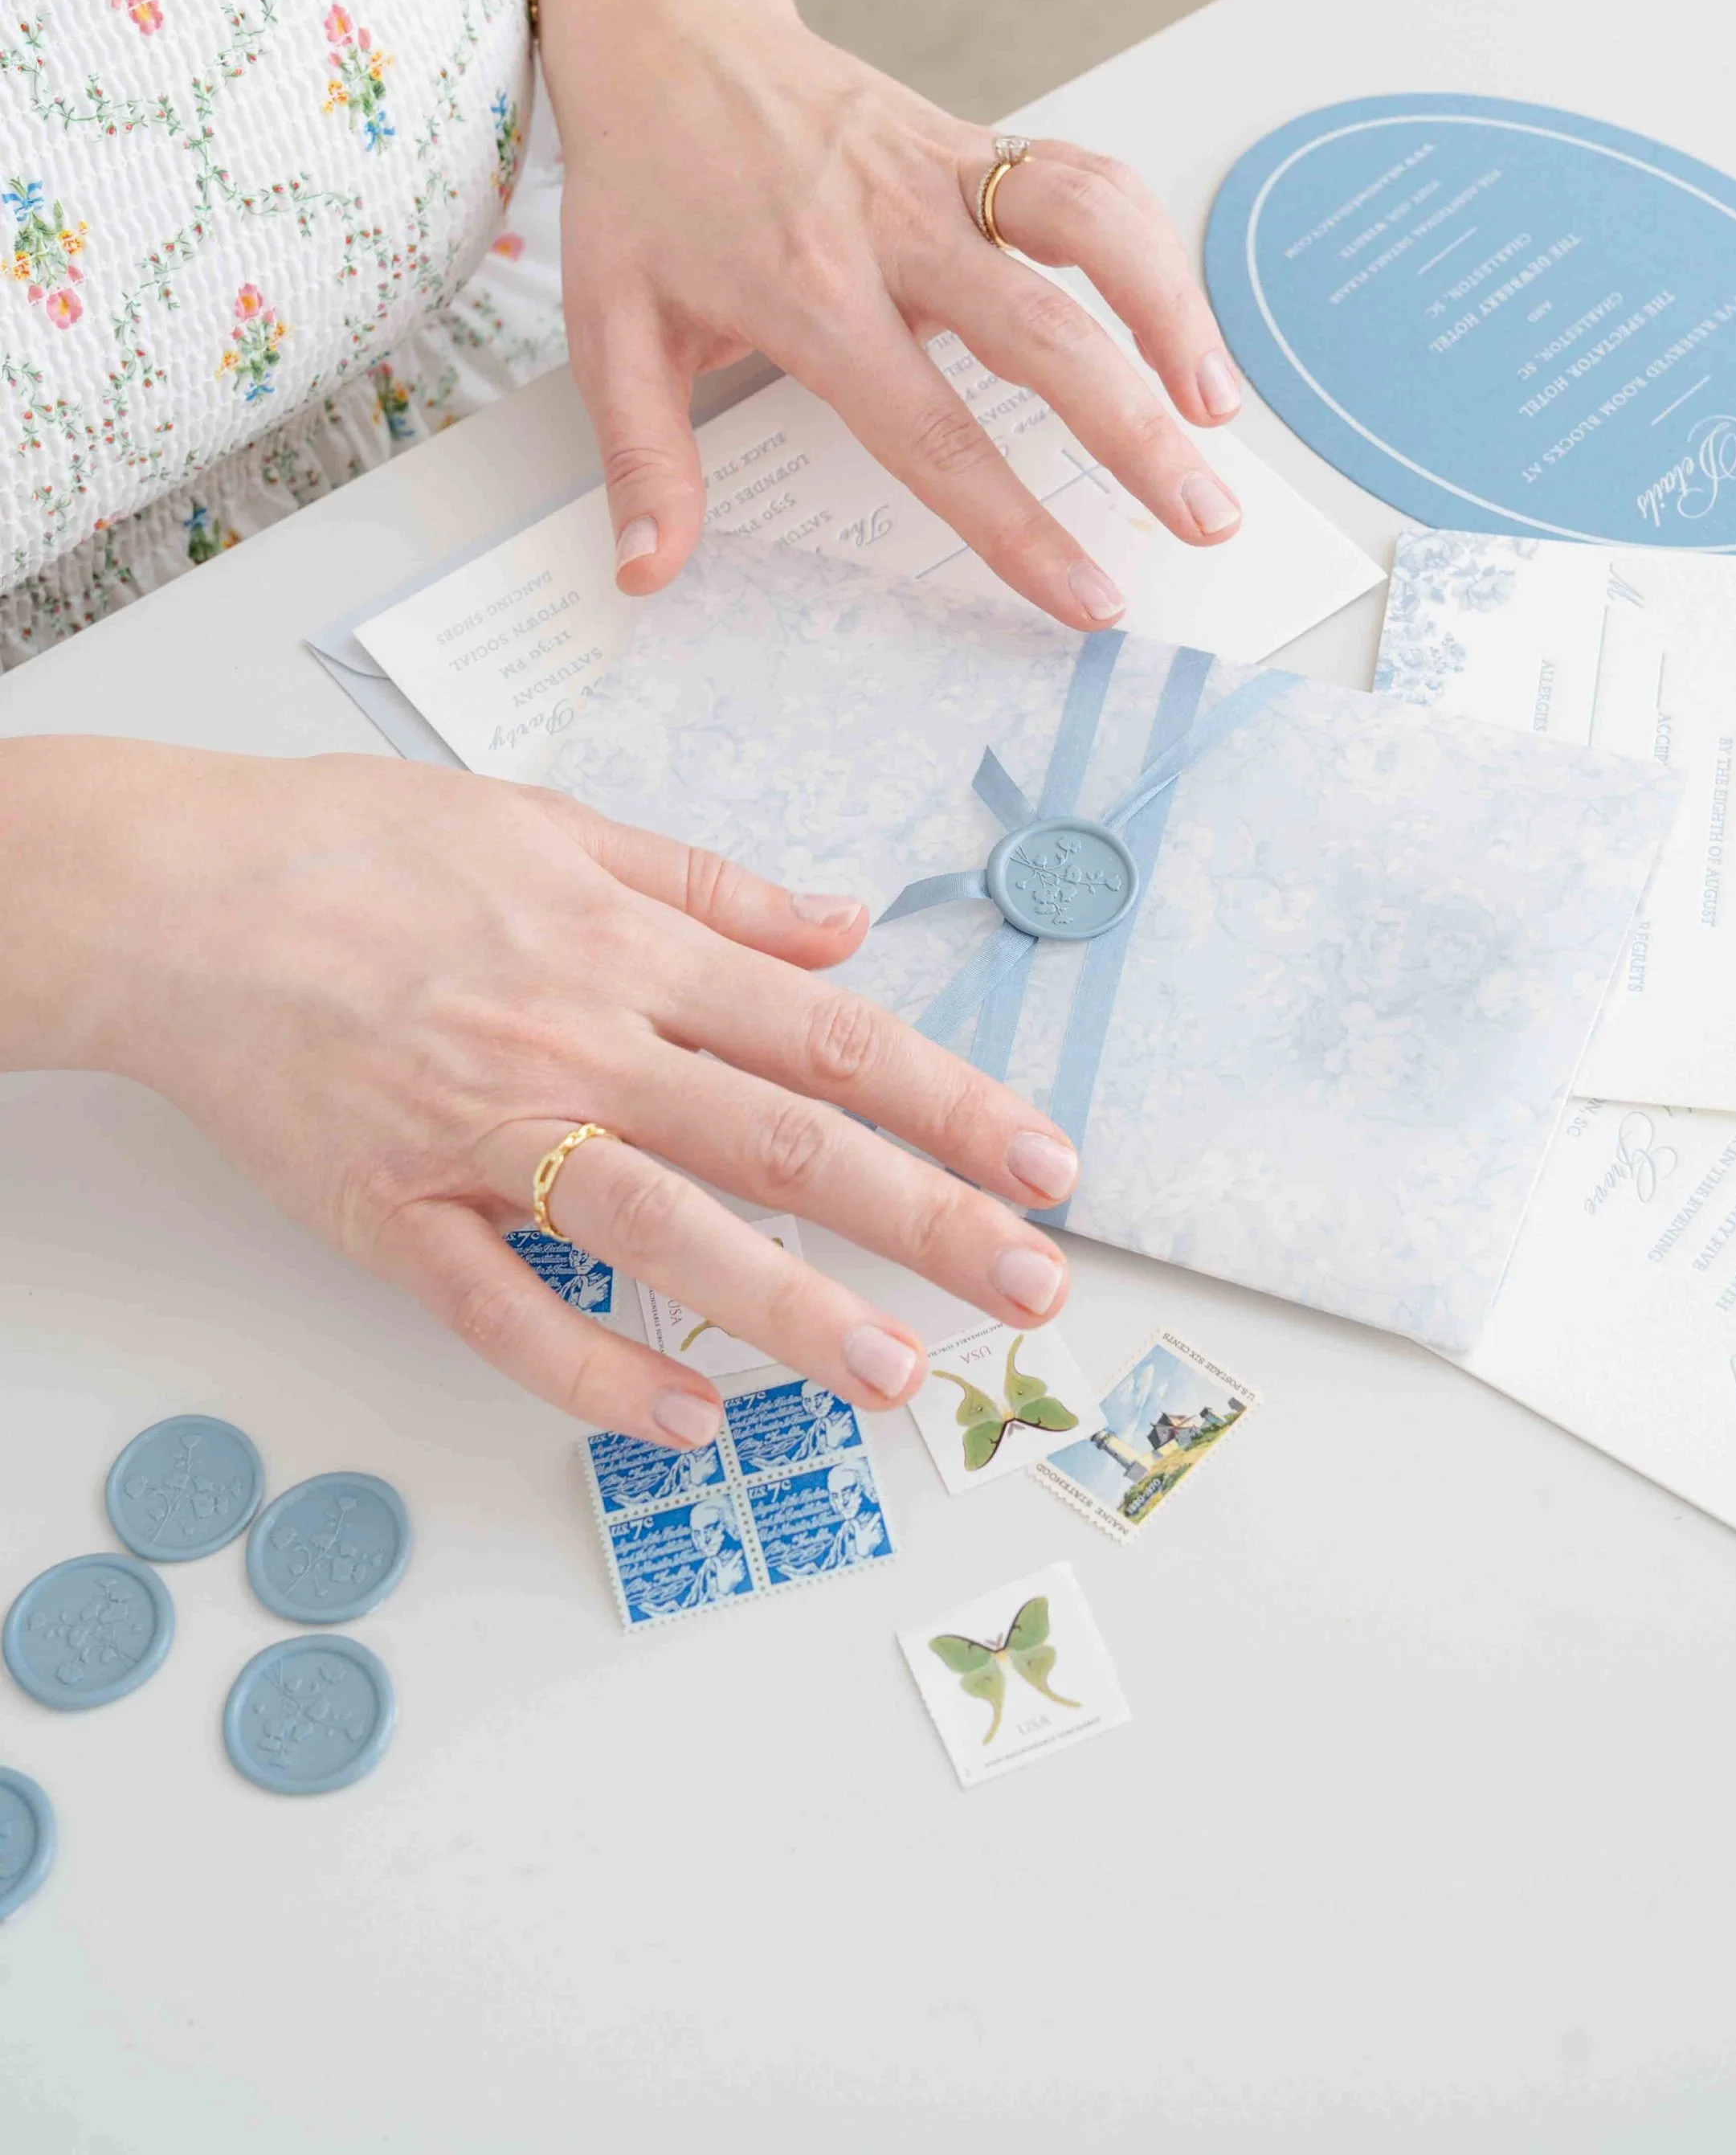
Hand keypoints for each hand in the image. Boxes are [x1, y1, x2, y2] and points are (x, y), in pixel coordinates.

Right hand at [36, 740, 1077, 1448]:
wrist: (179, 893)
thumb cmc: (360, 844)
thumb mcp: (555, 823)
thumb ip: (711, 887)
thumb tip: (847, 924)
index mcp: (626, 945)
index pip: (828, 1037)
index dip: (952, 1101)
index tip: (1046, 1162)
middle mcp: (578, 1041)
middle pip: (782, 1142)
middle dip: (926, 1219)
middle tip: (1034, 1287)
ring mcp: (484, 1135)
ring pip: (665, 1235)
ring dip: (792, 1310)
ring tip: (897, 1374)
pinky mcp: (392, 1214)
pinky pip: (503, 1312)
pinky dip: (593, 1373)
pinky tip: (684, 1424)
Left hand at [538, 0, 1247, 624]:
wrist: (665, 33)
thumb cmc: (644, 185)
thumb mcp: (607, 325)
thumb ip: (644, 455)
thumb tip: (647, 570)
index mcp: (810, 295)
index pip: (934, 433)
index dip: (1018, 524)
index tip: (1087, 595)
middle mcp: (893, 230)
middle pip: (1045, 338)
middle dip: (1138, 437)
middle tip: (1205, 518)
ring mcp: (944, 174)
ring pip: (1092, 230)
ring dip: (1172, 316)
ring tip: (1220, 411)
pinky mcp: (974, 138)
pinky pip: (1086, 177)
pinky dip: (1147, 240)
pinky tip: (1179, 314)